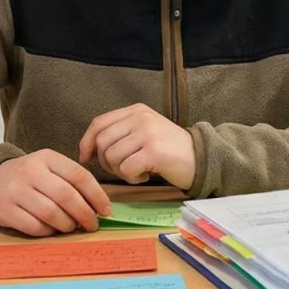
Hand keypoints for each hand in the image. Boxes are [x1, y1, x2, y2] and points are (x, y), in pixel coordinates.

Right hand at [0, 149, 111, 236]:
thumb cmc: (30, 177)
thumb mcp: (49, 167)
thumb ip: (72, 180)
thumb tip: (99, 206)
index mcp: (47, 157)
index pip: (79, 175)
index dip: (96, 195)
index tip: (105, 210)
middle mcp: (31, 171)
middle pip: (66, 195)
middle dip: (85, 214)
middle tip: (92, 224)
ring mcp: (16, 191)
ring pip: (51, 213)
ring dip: (67, 225)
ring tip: (72, 227)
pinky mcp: (5, 210)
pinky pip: (34, 226)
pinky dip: (49, 232)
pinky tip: (52, 229)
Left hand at [79, 103, 196, 188]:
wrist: (202, 158)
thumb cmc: (169, 150)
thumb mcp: (145, 132)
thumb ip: (120, 133)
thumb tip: (88, 149)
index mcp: (136, 110)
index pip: (99, 123)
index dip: (87, 142)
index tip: (86, 157)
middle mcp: (141, 118)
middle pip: (103, 142)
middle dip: (106, 162)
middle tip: (122, 169)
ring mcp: (148, 133)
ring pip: (112, 157)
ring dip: (121, 171)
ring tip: (137, 171)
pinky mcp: (154, 151)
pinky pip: (126, 169)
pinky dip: (132, 178)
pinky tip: (145, 176)